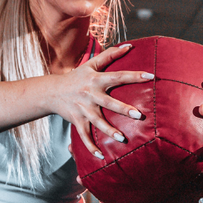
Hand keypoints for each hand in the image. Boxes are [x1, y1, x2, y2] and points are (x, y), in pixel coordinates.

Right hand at [57, 42, 154, 159]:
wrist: (51, 91)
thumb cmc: (77, 77)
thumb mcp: (91, 64)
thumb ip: (110, 55)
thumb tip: (129, 46)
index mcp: (96, 80)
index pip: (118, 76)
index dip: (134, 75)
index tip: (151, 76)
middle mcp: (90, 95)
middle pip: (108, 102)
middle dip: (123, 109)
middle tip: (138, 115)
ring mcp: (83, 109)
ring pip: (97, 122)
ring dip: (109, 131)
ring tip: (122, 139)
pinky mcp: (77, 121)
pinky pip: (84, 136)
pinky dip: (90, 147)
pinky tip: (100, 157)